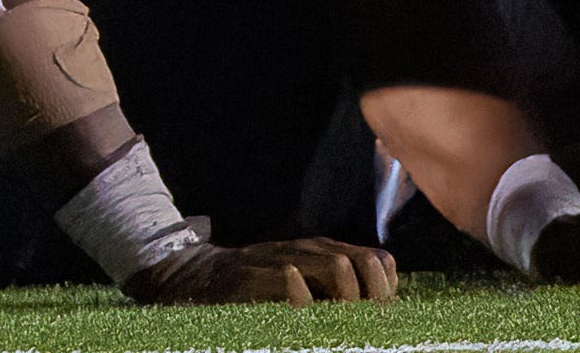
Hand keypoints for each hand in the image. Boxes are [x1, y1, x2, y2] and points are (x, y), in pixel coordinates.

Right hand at [128, 237, 397, 304]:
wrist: (193, 277)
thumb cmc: (252, 291)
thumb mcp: (297, 285)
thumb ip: (331, 293)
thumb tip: (374, 308)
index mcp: (324, 255)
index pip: (379, 264)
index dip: (386, 294)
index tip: (377, 320)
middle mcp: (308, 251)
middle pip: (366, 264)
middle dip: (371, 300)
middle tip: (357, 328)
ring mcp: (282, 259)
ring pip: (338, 267)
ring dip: (344, 300)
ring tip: (332, 325)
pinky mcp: (255, 274)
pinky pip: (294, 284)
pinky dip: (303, 304)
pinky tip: (298, 322)